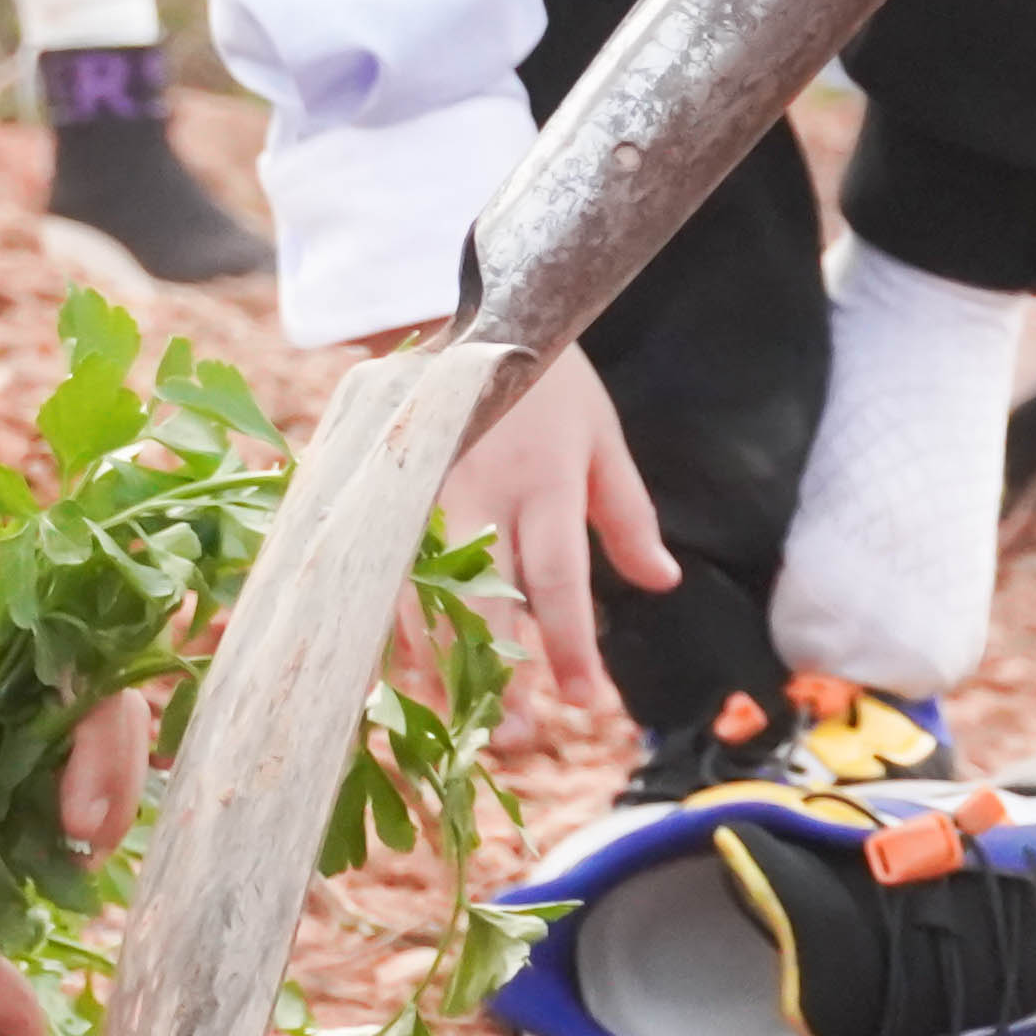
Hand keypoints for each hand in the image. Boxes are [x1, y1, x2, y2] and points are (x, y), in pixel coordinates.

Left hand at [0, 452, 153, 854]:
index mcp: (30, 598)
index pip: (97, 690)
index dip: (102, 763)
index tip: (76, 827)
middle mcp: (32, 624)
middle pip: (96, 715)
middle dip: (100, 790)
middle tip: (80, 866)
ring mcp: (2, 649)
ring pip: (57, 729)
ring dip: (61, 791)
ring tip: (51, 862)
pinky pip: (8, 730)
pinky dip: (12, 777)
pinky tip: (4, 828)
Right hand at [416, 337, 678, 722]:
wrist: (462, 300)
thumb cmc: (545, 375)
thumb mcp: (601, 437)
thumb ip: (627, 514)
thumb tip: (661, 583)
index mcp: (541, 481)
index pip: (560, 581)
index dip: (572, 646)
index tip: (587, 705)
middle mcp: (478, 489)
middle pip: (487, 596)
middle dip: (499, 670)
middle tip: (514, 735)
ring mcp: (420, 485)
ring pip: (421, 585)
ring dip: (434, 655)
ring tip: (446, 714)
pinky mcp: (380, 480)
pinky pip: (374, 560)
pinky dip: (379, 613)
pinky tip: (387, 661)